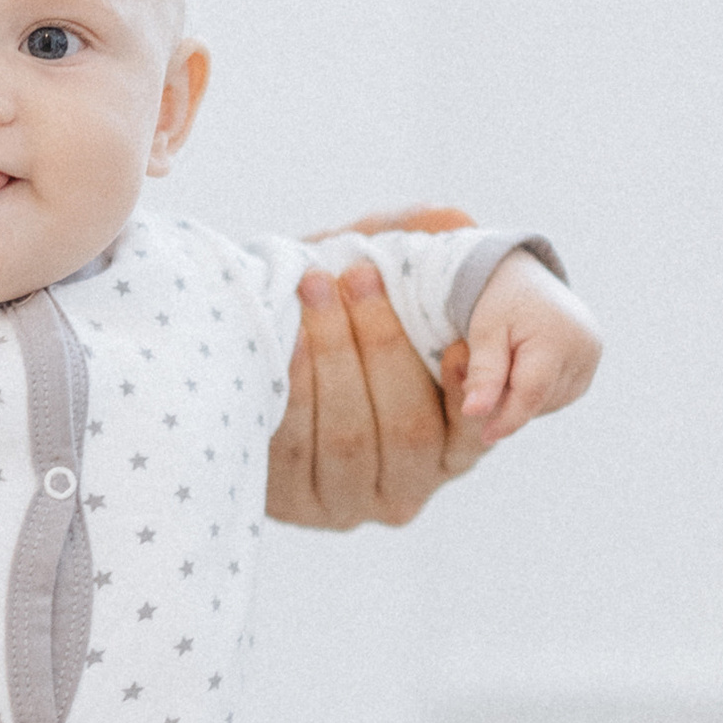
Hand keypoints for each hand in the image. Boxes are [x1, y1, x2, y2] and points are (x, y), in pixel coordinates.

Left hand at [267, 203, 481, 528]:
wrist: (255, 380)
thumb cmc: (339, 329)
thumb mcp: (378, 290)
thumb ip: (412, 252)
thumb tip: (450, 218)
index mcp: (448, 452)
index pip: (468, 432)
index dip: (465, 392)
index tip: (458, 341)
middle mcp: (406, 489)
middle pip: (406, 428)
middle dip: (382, 345)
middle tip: (357, 274)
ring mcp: (348, 503)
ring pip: (350, 438)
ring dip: (333, 357)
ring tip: (313, 288)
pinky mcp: (295, 504)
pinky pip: (296, 448)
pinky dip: (293, 388)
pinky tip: (285, 336)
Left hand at [447, 248, 600, 445]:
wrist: (523, 277)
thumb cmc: (498, 303)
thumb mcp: (484, 334)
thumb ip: (483, 375)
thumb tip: (474, 414)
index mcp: (557, 338)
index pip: (532, 394)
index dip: (508, 419)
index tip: (486, 436)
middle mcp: (584, 348)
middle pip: (541, 400)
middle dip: (511, 401)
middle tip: (484, 380)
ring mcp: (592, 355)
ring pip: (551, 402)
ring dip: (524, 398)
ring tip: (505, 368)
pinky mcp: (591, 361)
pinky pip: (561, 393)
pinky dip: (539, 391)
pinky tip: (524, 370)